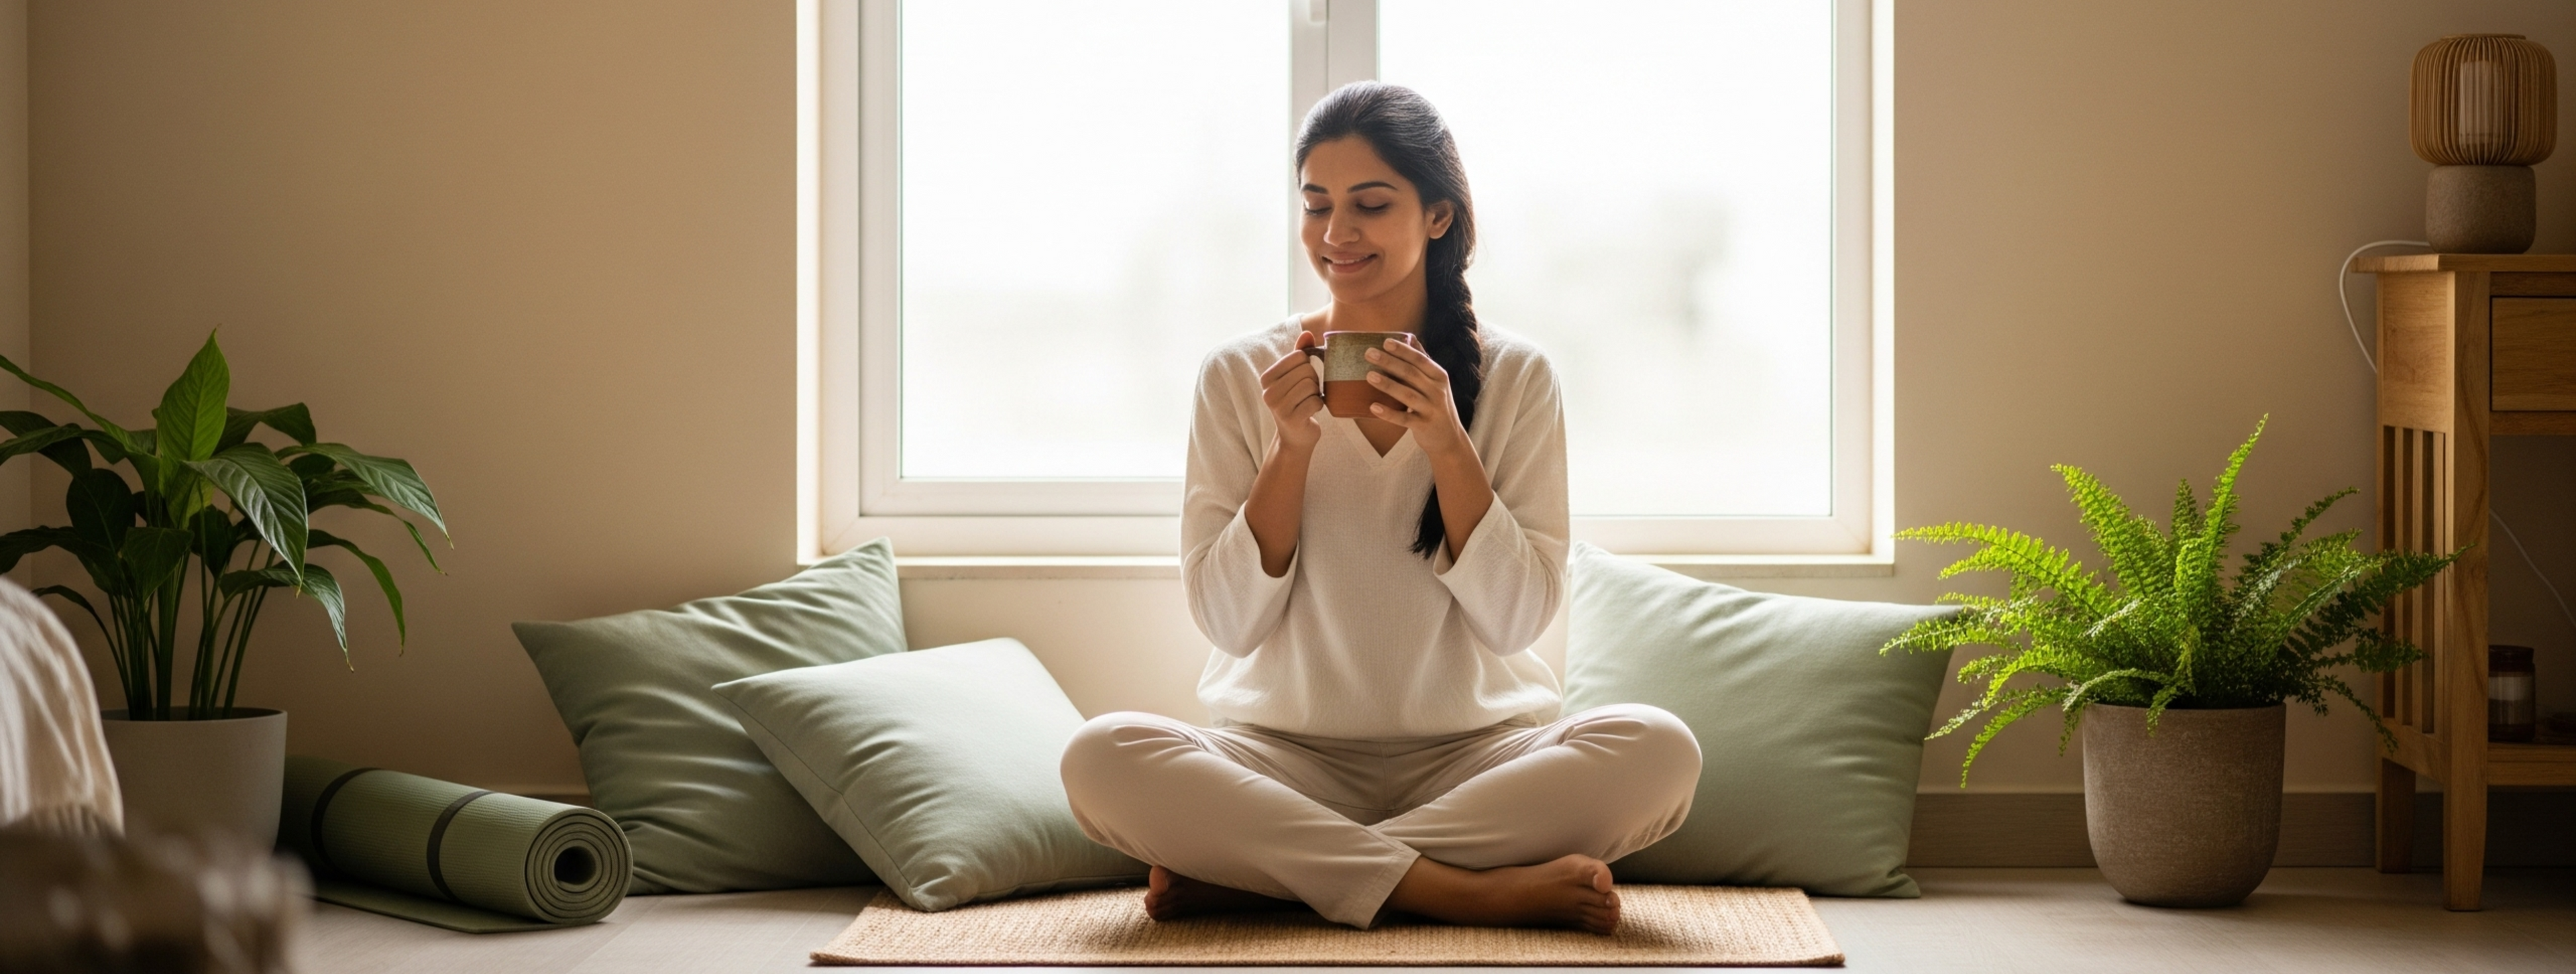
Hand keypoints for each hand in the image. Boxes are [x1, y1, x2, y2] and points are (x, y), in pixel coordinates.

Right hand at [1259, 330, 1326, 451]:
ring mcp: (1278, 407)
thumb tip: (1307, 332)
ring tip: (1308, 401)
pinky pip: (1315, 402)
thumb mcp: (1294, 377)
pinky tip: (1311, 411)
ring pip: (1311, 385)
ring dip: (1316, 394)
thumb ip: (1299, 353)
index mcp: (1266, 378)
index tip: (1302, 379)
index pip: (1298, 356)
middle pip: (1306, 370)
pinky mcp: (1292, 420)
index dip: (1307, 365)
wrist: (1295, 437)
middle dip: (1314, 381)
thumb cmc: (1297, 402)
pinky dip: (1319, 405)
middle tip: (1307, 393)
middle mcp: (1268, 392)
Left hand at [1364, 338, 1470, 457]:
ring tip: (1369, 376)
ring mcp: (1431, 409)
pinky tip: (1373, 407)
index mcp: (1439, 376)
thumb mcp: (1436, 382)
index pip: (1420, 359)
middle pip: (1411, 374)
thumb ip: (1423, 362)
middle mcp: (1437, 391)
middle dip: (1389, 362)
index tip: (1385, 342)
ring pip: (1407, 395)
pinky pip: (1404, 419)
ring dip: (1388, 384)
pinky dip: (1388, 413)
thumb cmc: (1437, 405)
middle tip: (1369, 353)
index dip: (1403, 350)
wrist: (1449, 438)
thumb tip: (1409, 338)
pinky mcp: (1423, 426)